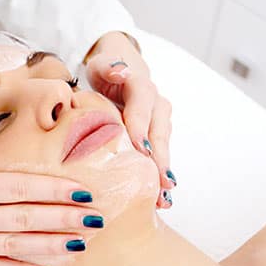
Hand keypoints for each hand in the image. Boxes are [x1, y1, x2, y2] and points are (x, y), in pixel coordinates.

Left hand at [85, 31, 174, 207]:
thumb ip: (108, 67)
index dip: (141, 128)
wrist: (120, 74)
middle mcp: (157, 105)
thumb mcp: (101, 66)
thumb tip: (120, 70)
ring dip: (163, 174)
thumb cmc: (105, 72)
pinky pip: (160, 157)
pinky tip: (161, 200)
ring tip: (163, 200)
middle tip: (160, 183)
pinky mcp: (158, 137)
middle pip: (159, 133)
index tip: (141, 149)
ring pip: (163, 149)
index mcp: (141, 87)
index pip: (142, 107)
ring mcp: (161, 122)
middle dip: (160, 159)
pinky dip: (160, 178)